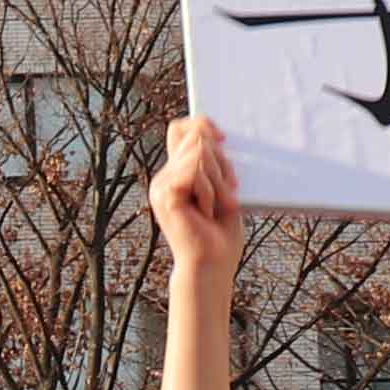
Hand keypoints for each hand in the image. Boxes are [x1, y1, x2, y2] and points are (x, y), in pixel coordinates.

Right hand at [147, 115, 243, 288]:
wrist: (211, 264)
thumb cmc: (219, 234)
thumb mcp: (220, 189)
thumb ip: (211, 162)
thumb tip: (208, 136)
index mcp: (176, 174)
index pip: (181, 129)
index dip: (202, 125)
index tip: (223, 140)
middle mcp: (165, 177)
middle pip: (195, 136)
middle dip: (220, 160)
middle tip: (227, 191)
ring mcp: (162, 185)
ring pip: (200, 152)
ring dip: (218, 179)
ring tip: (216, 206)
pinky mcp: (166, 194)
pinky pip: (196, 171)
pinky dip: (210, 191)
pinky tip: (206, 212)